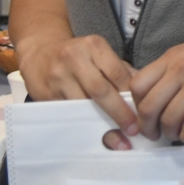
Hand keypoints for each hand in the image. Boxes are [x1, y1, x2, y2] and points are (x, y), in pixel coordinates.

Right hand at [16, 34, 138, 135]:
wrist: (40, 52)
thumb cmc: (78, 55)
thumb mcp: (99, 53)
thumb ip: (120, 70)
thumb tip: (143, 92)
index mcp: (94, 46)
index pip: (117, 73)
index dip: (131, 94)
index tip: (142, 112)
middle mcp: (75, 59)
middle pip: (101, 90)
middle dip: (118, 112)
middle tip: (132, 129)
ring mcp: (58, 77)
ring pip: (83, 104)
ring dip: (101, 123)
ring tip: (118, 139)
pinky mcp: (45, 93)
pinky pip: (68, 112)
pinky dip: (83, 124)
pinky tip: (94, 134)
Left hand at [129, 20, 183, 142]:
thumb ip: (174, 66)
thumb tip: (156, 91)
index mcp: (172, 57)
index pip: (137, 85)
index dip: (135, 105)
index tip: (143, 116)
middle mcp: (180, 70)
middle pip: (148, 107)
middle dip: (147, 128)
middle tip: (154, 135)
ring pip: (169, 120)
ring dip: (169, 134)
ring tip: (175, 136)